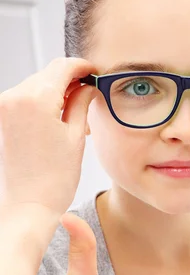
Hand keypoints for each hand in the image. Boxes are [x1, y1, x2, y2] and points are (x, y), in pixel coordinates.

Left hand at [0, 58, 95, 216]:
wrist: (29, 207)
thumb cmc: (53, 180)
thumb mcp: (75, 137)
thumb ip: (81, 104)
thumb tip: (88, 87)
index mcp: (34, 99)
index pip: (62, 67)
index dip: (82, 67)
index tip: (95, 72)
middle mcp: (13, 98)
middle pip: (47, 75)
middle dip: (70, 81)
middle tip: (91, 95)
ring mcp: (4, 108)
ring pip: (36, 86)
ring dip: (57, 94)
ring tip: (76, 115)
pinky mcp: (2, 120)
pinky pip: (25, 100)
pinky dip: (43, 104)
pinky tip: (59, 120)